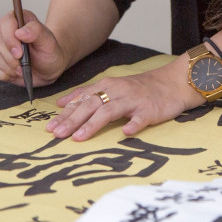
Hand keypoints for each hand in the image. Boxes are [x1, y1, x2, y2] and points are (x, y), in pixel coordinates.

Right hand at [0, 11, 68, 87]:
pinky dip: (3, 74)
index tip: (19, 53)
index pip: (6, 22)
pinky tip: (14, 73)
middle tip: (24, 65)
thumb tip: (20, 32)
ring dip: (8, 67)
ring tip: (21, 69)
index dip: (10, 38)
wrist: (47, 68)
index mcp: (19, 19)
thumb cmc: (49, 52)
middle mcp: (5, 30)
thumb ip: (36, 32)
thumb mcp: (48, 41)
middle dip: (11, 58)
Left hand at [45, 59, 201, 141]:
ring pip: (110, 110)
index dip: (65, 114)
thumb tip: (61, 104)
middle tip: (57, 134)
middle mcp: (117, 91)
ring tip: (79, 138)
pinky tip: (125, 133)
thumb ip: (87, 95)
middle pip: (90, 105)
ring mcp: (133, 100)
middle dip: (72, 120)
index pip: (81, 100)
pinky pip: (140, 117)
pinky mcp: (150, 109)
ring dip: (93, 124)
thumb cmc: (139, 90)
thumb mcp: (111, 88)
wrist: (172, 83)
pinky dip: (133, 124)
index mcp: (106, 86)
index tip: (49, 128)